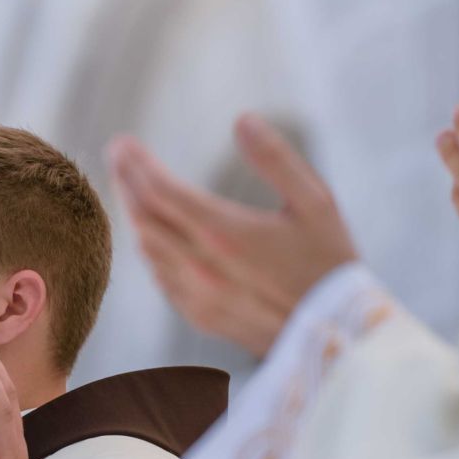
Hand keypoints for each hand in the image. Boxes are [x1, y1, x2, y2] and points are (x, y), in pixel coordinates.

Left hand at [108, 115, 357, 356]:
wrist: (340, 338)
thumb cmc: (331, 264)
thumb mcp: (316, 203)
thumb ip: (275, 158)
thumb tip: (242, 120)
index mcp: (224, 233)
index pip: (159, 191)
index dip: (135, 164)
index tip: (122, 143)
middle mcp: (202, 267)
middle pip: (144, 218)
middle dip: (127, 183)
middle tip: (118, 157)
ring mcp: (198, 296)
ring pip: (148, 250)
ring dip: (135, 215)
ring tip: (131, 189)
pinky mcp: (203, 317)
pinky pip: (161, 279)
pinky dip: (150, 250)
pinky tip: (153, 236)